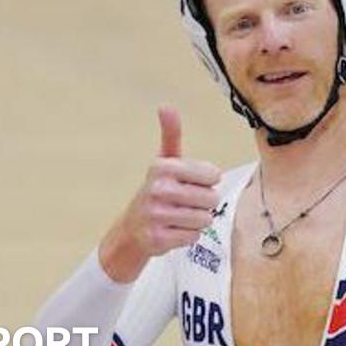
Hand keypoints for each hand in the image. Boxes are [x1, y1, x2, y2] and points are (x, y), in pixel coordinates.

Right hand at [99, 106, 221, 282]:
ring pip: (204, 219)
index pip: (213, 175)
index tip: (190, 183)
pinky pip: (193, 237)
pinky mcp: (158, 239)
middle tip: (185, 202)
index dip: (207, 181)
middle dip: (203, 203)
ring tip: (179, 216)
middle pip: (212, 199)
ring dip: (196, 220)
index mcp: (163, 166)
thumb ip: (171, 134)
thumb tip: (166, 106)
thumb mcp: (164, 161)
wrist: (132, 229)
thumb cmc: (157, 191)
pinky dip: (187, 236)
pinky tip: (173, 230)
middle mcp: (157, 189)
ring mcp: (156, 215)